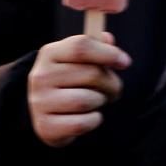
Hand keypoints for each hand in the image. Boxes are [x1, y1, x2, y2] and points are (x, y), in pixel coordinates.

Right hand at [27, 32, 129, 147]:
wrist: (46, 113)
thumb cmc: (70, 81)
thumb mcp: (78, 59)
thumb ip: (94, 46)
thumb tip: (108, 39)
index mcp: (49, 54)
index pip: (81, 47)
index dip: (108, 53)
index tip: (125, 63)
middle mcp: (41, 76)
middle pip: (91, 74)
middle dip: (111, 83)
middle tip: (112, 89)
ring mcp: (40, 102)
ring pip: (87, 100)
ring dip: (100, 101)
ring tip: (97, 101)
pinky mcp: (45, 126)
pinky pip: (82, 123)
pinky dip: (93, 120)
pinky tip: (88, 117)